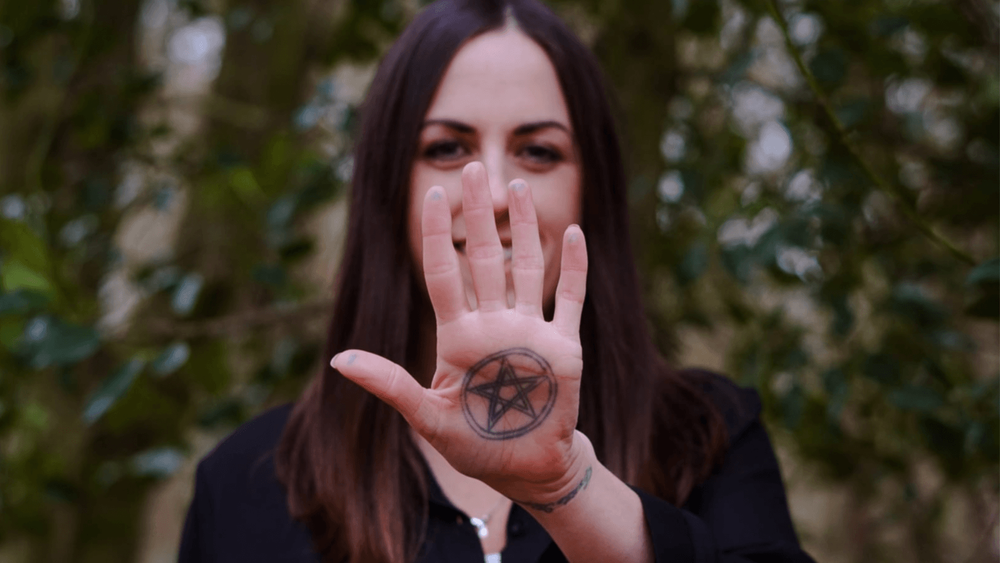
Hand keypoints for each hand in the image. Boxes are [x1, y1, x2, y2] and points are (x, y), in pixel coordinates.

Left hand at [332, 162, 589, 502]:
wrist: (524, 468)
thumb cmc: (472, 445)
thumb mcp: (426, 417)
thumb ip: (389, 384)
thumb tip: (338, 359)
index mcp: (458, 337)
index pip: (444, 273)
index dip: (438, 233)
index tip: (432, 193)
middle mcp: (493, 325)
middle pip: (484, 257)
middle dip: (479, 213)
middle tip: (474, 167)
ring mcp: (530, 332)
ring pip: (526, 267)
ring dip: (525, 228)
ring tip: (519, 186)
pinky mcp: (564, 347)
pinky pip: (571, 299)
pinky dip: (575, 268)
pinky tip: (573, 233)